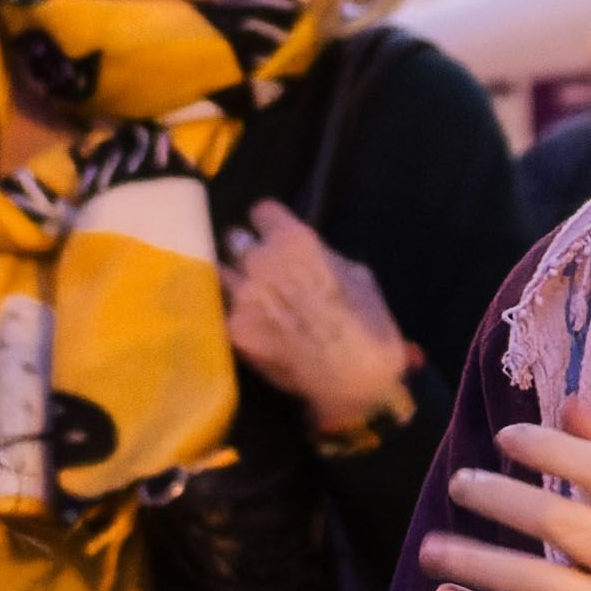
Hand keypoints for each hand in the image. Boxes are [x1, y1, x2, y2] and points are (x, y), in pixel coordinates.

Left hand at [220, 201, 412, 436]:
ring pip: (223, 273)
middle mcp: (260, 260)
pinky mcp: (233, 328)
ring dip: (236, 282)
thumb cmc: (367, 325)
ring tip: (253, 300)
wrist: (354, 379)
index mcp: (294, 241)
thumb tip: (309, 254)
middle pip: (237, 240)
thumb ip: (323, 256)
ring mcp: (242, 295)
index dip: (269, 224)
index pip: (262, 211)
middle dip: (248, 251)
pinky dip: (238, 317)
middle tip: (263, 270)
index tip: (273, 234)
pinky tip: (253, 329)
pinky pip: (226, 312)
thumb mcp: (359, 276)